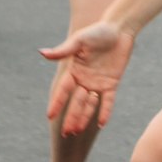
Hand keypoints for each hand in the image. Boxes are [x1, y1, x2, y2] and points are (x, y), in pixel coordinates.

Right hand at [39, 19, 135, 135]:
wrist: (119, 29)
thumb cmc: (97, 31)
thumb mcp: (80, 40)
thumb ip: (63, 50)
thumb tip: (42, 53)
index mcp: (74, 70)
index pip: (63, 90)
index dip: (57, 103)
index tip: (49, 116)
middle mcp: (84, 79)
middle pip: (76, 101)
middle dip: (71, 117)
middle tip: (66, 133)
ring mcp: (97, 83)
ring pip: (89, 104)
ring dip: (84, 117)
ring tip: (77, 132)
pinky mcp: (111, 83)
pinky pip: (108, 100)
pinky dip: (105, 111)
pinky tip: (102, 124)